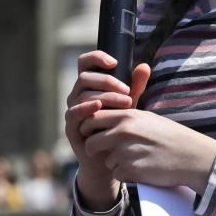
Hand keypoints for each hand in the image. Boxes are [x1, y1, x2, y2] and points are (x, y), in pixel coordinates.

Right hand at [64, 51, 148, 208]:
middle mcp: (77, 95)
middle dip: (107, 81)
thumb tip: (144, 66)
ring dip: (105, 96)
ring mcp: (72, 110)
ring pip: (82, 94)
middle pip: (84, 77)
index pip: (85, 62)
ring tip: (126, 103)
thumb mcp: (128, 104)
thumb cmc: (118, 126)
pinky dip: (86, 107)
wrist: (111, 158)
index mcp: (88, 85)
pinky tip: (99, 106)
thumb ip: (135, 86)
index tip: (114, 62)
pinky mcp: (71, 127)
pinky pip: (74, 112)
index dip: (96, 57)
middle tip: (127, 91)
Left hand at [79, 108, 215, 193]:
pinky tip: (140, 169)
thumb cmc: (170, 136)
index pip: (92, 119)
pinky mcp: (131, 170)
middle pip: (91, 142)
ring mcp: (126, 151)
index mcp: (126, 116)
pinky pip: (117, 174)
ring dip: (115, 163)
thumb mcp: (147, 117)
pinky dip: (125, 174)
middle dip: (93, 149)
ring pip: (106, 161)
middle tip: (100, 152)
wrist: (192, 156)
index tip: (94, 133)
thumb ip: (124, 114)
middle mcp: (123, 132)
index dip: (89, 128)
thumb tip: (102, 112)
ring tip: (135, 159)